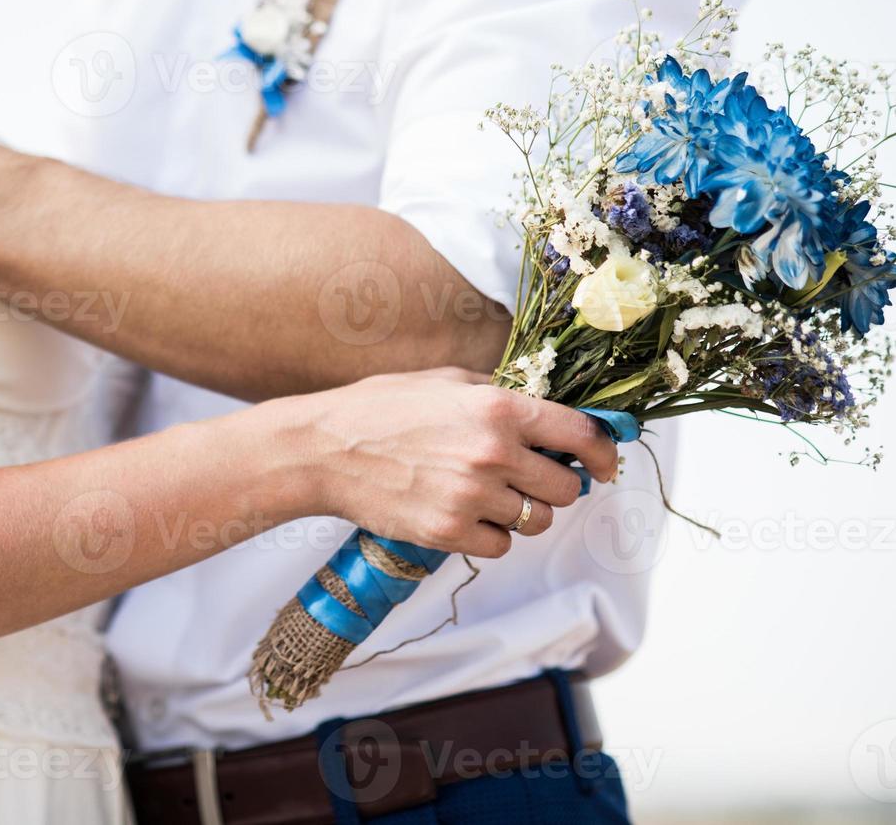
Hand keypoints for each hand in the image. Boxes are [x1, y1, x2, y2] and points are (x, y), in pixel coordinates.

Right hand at [276, 369, 619, 558]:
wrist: (323, 450)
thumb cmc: (379, 408)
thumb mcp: (444, 381)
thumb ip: (498, 393)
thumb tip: (546, 412)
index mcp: (498, 409)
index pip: (581, 434)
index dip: (604, 452)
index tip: (605, 464)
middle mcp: (492, 453)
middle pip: (566, 487)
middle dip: (557, 485)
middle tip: (531, 479)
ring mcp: (471, 497)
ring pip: (538, 521)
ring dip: (525, 512)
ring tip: (492, 497)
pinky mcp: (448, 532)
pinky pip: (502, 546)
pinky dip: (493, 535)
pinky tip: (467, 515)